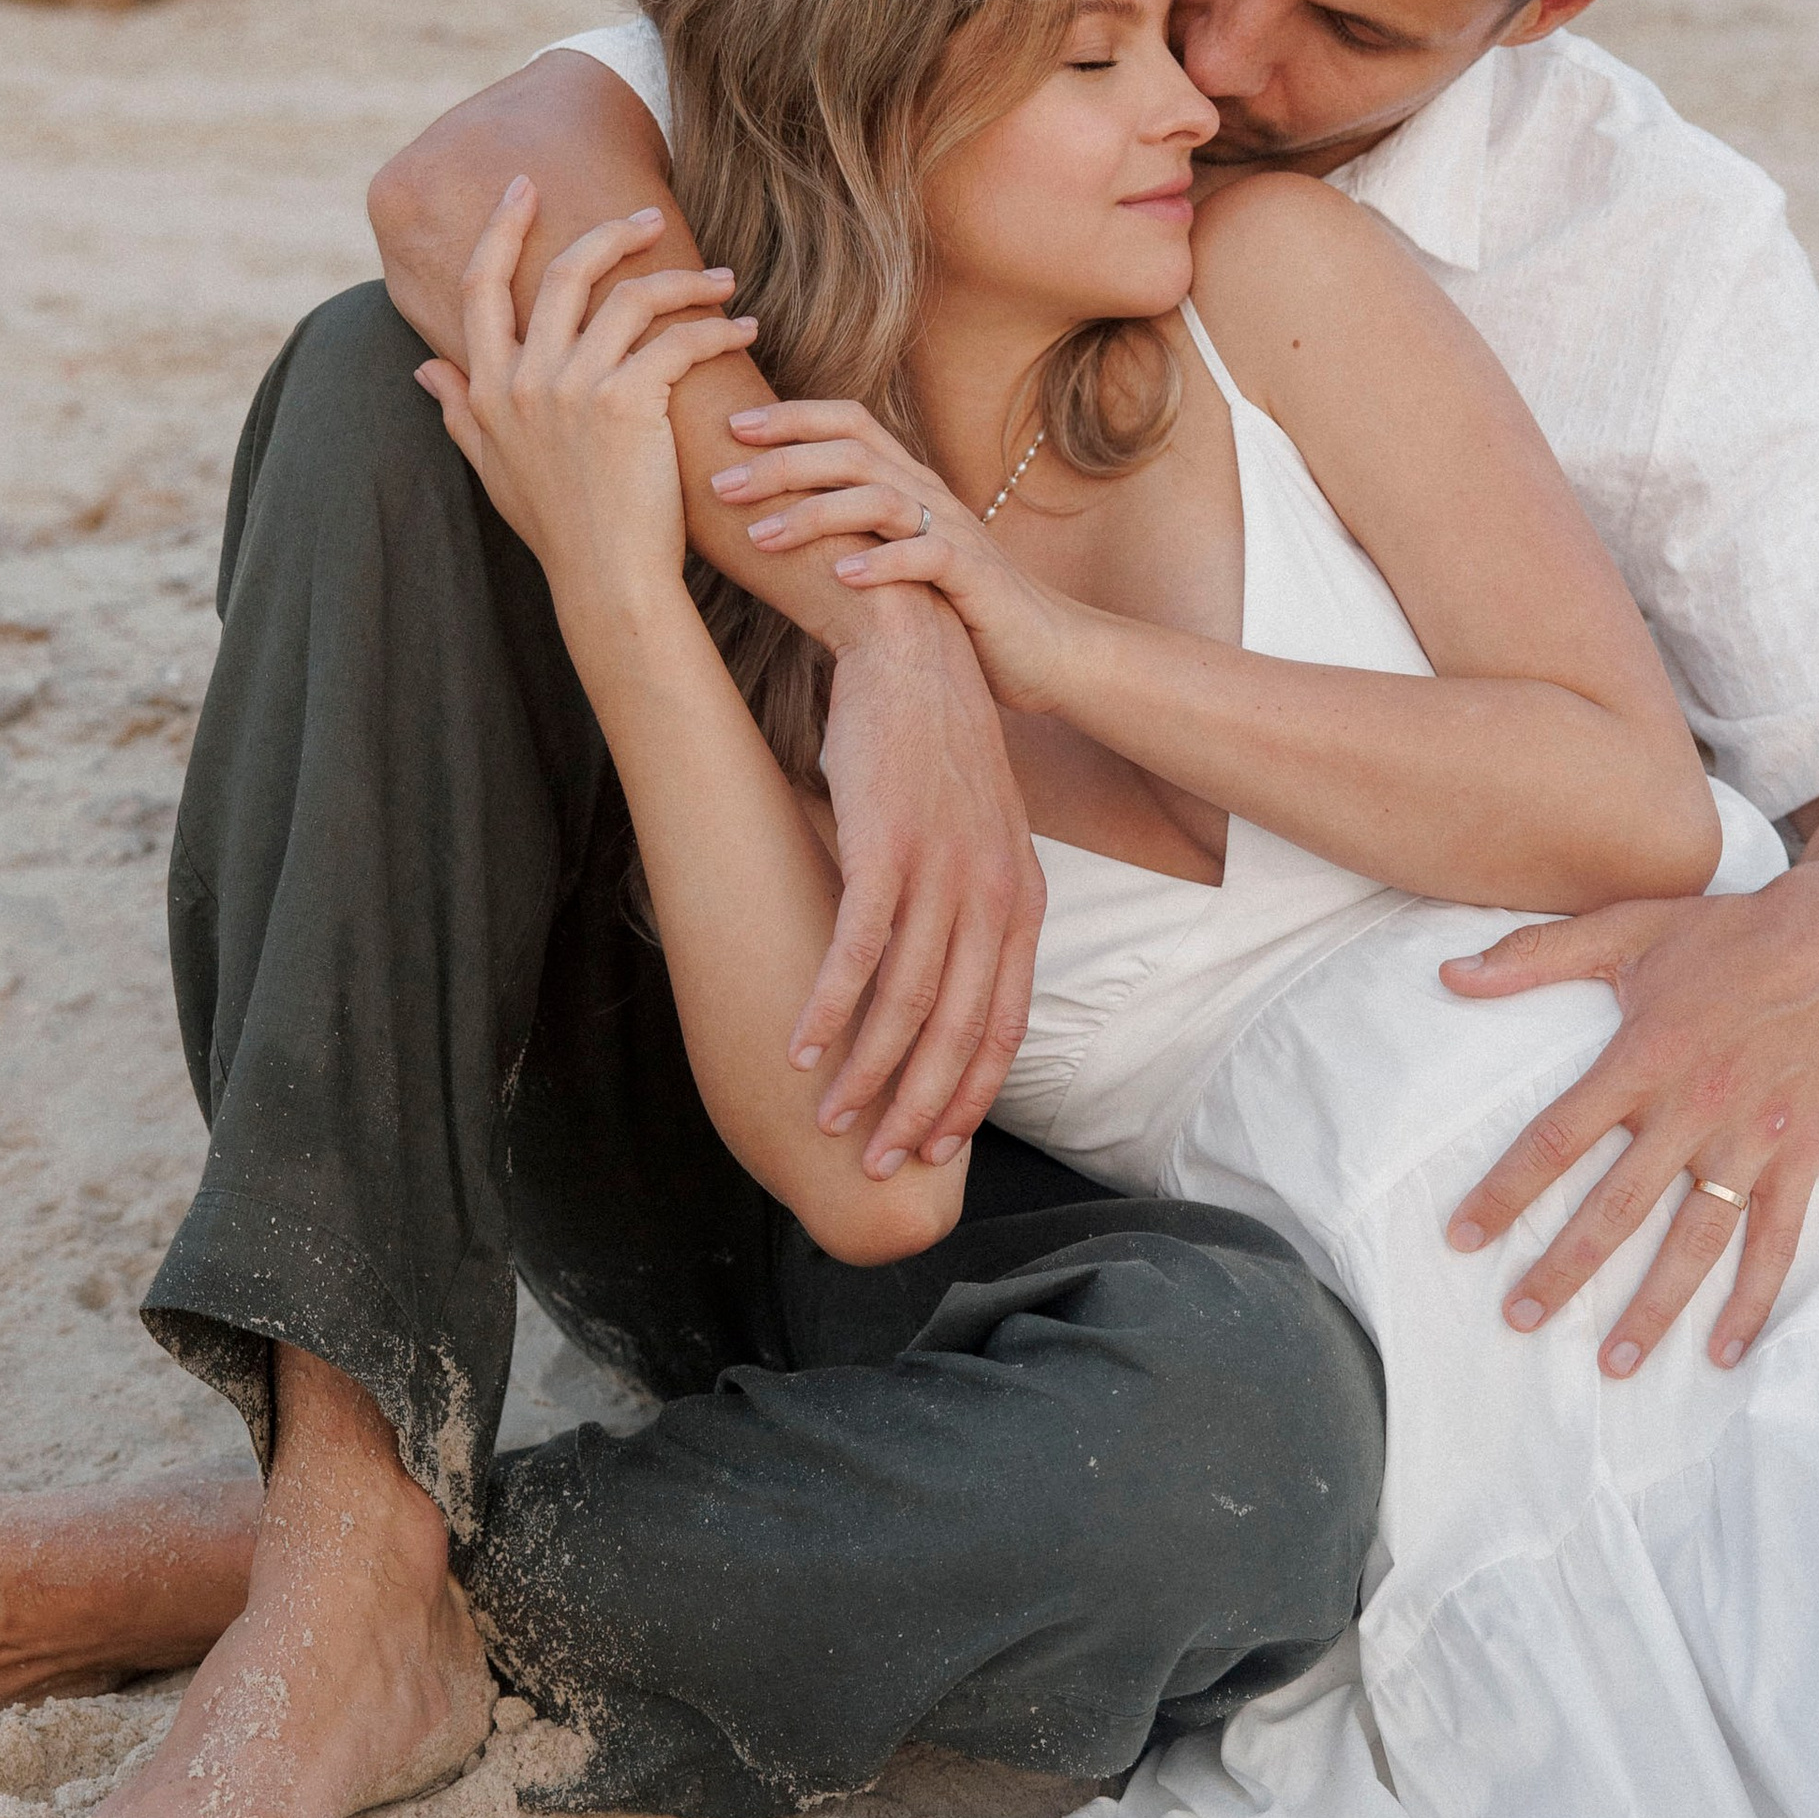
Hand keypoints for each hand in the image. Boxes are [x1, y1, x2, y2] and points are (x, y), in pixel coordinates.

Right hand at [413, 178, 755, 602]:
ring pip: (630, 297)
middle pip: (563, 272)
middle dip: (609, 233)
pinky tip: (741, 330)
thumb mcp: (493, 466)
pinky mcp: (628, 402)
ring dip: (684, 279)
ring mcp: (574, 388)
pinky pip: (677, 339)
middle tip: (648, 218)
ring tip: (721, 282)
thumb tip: (423, 365)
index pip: (480, 286)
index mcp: (487, 388)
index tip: (523, 187)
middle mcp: (524, 379)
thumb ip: (457, 409)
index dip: (500, 230)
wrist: (606, 580)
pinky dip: (715, 327)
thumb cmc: (557, 528)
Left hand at [710, 401, 1080, 714]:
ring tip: (761, 536)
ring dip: (816, 513)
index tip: (729, 428)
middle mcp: (929, 494)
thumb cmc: (953, 603)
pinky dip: (882, 562)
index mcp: (908, 480)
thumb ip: (849, 527)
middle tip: (721, 485)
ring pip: (881, 499)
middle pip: (852, 453)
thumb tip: (767, 516)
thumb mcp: (895, 552)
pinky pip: (928, 557)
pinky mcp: (975, 578)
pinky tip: (841, 576)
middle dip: (782, 463)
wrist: (1040, 647)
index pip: (848, 421)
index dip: (791, 417)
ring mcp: (955, 531)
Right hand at [803, 615, 1048, 1177]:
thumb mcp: (971, 834)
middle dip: (916, 1110)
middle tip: (875, 1165)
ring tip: (825, 1122)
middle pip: (957, 1032)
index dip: (970, 1095)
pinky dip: (828, 1009)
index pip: (1002, 1024)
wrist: (910, 652)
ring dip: (864, 1075)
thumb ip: (965, 908)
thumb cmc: (926, 749)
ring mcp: (942, 873)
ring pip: (907, 1004)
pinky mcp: (886, 847)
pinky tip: (798, 1050)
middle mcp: (992, 893)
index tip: (933, 1146)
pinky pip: (856, 950)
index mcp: (1020, 898)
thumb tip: (932, 979)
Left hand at [1437, 862, 1818, 1375]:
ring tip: (1610, 1363)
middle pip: (1618, 1207)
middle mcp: (1694, 1108)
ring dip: (1652, 1307)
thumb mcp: (1626, 927)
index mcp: (1643, 1056)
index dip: (1507, 1190)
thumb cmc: (1724, 933)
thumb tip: (1448, 975)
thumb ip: (1535, 957)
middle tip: (1519, 1318)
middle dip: (1564, 1269)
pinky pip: (1776, 1242)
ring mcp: (1752, 1141)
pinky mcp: (1801, 1158)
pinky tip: (1722, 1350)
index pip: (1558, 1137)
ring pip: (1695, 1242)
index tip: (1463, 1237)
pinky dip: (1753, 1301)